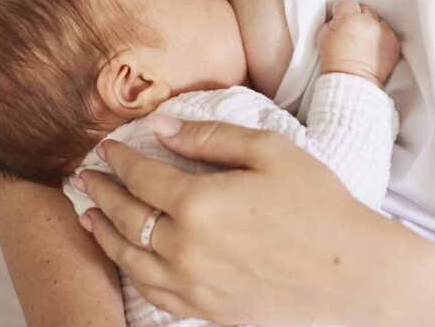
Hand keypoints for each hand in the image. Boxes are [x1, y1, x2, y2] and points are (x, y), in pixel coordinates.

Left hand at [74, 118, 402, 326]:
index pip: (142, 176)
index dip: (120, 159)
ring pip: (129, 257)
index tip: (107, 148)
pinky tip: (125, 259)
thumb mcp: (270, 151)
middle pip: (126, 216)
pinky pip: (153, 291)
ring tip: (87, 216)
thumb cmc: (318, 203)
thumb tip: (162, 127)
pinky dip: (129, 271)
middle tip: (83, 177)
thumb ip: (211, 137)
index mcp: (200, 202)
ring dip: (102, 233)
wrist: (351, 269)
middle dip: (101, 192)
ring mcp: (193, 283)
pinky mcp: (206, 309)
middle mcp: (186, 247)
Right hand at [317, 0, 400, 87]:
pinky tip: (371, 48)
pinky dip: (380, 38)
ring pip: (377, 20)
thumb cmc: (334, 60)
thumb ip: (332, 20)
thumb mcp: (322, 35)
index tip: (340, 19)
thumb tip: (339, 16)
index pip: (346, 2)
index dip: (341, 11)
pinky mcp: (394, 42)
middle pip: (363, 9)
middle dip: (357, 18)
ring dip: (370, 27)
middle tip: (351, 32)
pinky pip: (387, 32)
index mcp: (349, 18)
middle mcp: (369, 22)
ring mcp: (384, 32)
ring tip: (362, 42)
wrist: (351, 80)